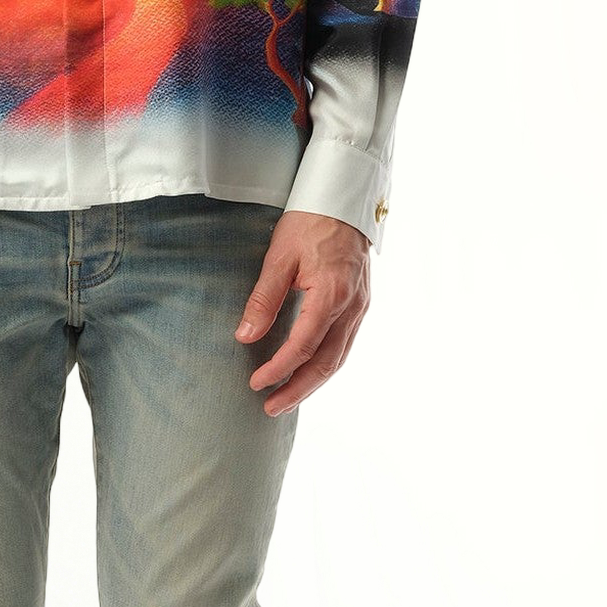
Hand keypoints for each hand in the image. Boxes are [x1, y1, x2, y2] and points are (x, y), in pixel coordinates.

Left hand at [234, 210, 371, 413]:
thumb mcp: (279, 256)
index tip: (256, 383)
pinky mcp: (361, 304)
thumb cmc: (310, 221)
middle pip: (327, 363)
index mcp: (331, 294)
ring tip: (286, 400)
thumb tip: (246, 336)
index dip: (279, 369)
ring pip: (339, 358)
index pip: (303, 346)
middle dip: (298, 390)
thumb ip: (264, 299)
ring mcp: (361, 307)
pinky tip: (307, 373)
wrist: (343, 197)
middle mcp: (352, 306)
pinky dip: (326, 364)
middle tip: (271, 409)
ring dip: (313, 383)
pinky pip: (345, 344)